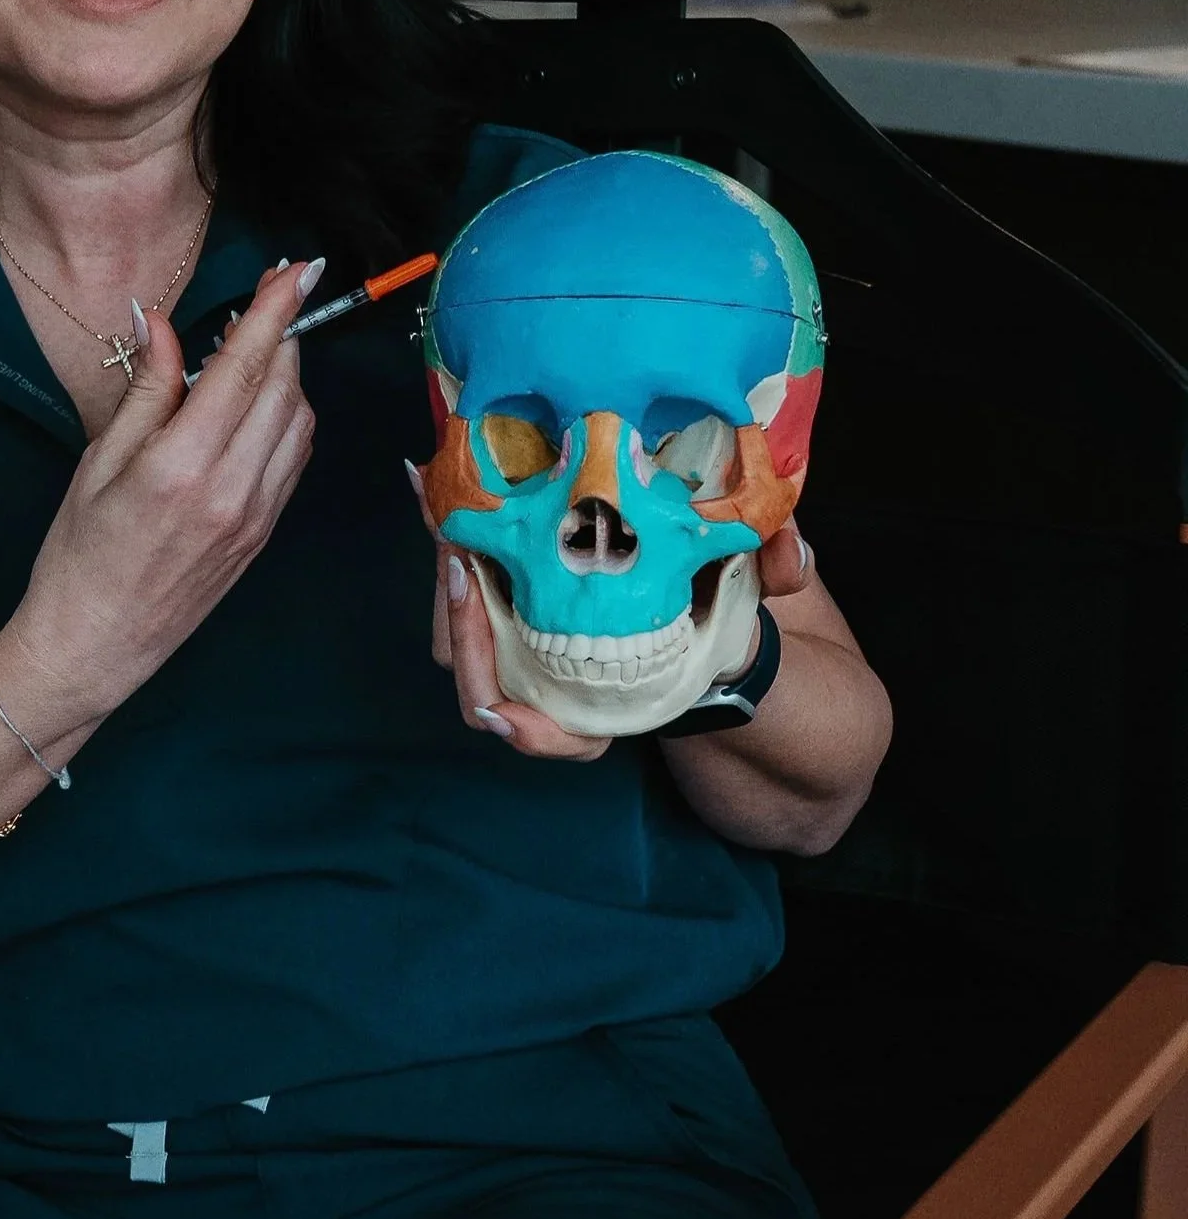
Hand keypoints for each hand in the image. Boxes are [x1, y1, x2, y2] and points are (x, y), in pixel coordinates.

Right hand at [0, 259, 318, 729]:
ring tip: (251, 352)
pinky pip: (295, 459)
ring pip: (299, 422)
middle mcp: (233, 489)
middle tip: (266, 299)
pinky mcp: (264, 536)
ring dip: (288, 375)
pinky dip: (289, 418)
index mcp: (183, 465)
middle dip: (283, 334)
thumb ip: (145, 389)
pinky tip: (258, 405)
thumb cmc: (79, 554)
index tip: (296, 268)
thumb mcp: (99, 462)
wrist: (95, 646)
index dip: (275, 311)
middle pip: (283, 388)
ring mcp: (256, 516)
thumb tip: (161, 322)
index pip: (245, 368)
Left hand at [411, 467, 816, 759]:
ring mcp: (511, 634)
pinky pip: (452, 573)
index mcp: (602, 698)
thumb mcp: (745, 596)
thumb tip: (793, 549)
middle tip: (456, 551)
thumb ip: (777, 573)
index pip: (557, 738)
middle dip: (459, 617)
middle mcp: (546, 675)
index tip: (503, 711)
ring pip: (454, 622)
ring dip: (443, 568)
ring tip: (440, 505)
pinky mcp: (491, 589)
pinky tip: (426, 481)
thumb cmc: (705, 608)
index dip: (529, 733)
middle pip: (479, 672)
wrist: (673, 597)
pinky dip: (442, 532)